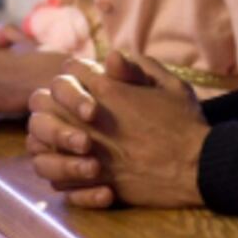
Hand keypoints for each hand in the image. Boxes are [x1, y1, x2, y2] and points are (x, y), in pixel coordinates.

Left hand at [27, 51, 209, 208]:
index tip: (84, 78)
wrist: (197, 165)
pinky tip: (75, 169)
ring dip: (47, 140)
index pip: (70, 70)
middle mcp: (91, 120)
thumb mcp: (169, 83)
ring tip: (62, 141)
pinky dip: (60, 175)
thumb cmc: (185, 122)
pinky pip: (58, 180)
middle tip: (63, 107)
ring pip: (41, 144)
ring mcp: (89, 152)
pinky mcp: (95, 181)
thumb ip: (138, 66)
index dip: (75, 71)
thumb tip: (112, 56)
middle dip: (50, 101)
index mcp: (109, 90)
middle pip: (44, 102)